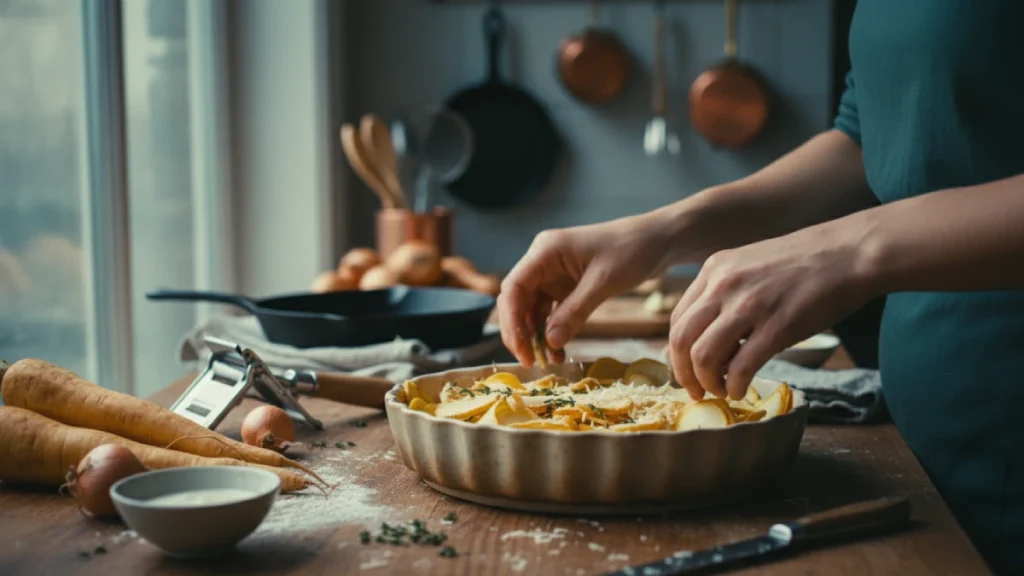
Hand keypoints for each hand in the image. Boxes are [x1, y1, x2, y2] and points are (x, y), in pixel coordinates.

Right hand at [499, 214, 673, 365]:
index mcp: (545, 251)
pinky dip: (553, 331)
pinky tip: (558, 351)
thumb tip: (549, 343)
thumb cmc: (632, 251)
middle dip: (520, 332)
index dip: (511, 321)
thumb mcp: (603, 283)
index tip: (521, 349)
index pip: (514, 287)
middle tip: (530, 361)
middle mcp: (544, 261)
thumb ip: (574, 312)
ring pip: (532, 309)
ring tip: (547, 361)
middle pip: (518, 300)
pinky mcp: (567, 286)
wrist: (658, 240)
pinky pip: (552, 312)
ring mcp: (554, 274)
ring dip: (536, 335)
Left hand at [667, 221, 875, 399]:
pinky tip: (740, 390)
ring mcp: (749, 305)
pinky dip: (734, 386)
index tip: (686, 371)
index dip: (676, 353)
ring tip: (720, 391)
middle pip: (681, 340)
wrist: (849, 252)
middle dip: (683, 374)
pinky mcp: (778, 325)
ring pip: (703, 356)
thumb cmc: (804, 263)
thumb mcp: (750, 266)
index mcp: (714, 270)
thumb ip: (725, 296)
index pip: (677, 320)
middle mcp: (724, 285)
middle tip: (695, 391)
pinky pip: (740, 366)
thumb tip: (710, 340)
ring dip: (707, 383)